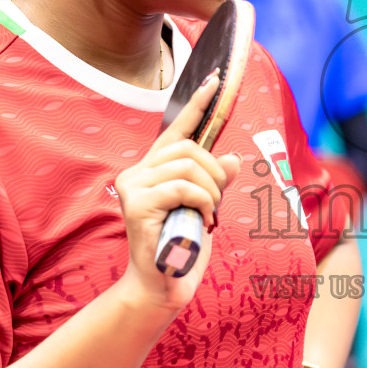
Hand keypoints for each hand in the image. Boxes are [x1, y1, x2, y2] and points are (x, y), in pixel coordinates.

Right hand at [113, 72, 240, 314]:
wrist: (163, 285)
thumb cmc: (183, 246)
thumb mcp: (206, 207)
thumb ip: (214, 182)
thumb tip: (233, 159)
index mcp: (153, 169)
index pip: (176, 130)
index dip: (197, 106)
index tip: (214, 82)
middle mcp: (137, 172)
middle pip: (189, 148)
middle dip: (215, 173)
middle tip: (217, 201)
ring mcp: (134, 186)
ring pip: (189, 165)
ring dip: (211, 191)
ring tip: (209, 214)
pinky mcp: (136, 204)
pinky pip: (183, 187)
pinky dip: (203, 202)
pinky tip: (203, 221)